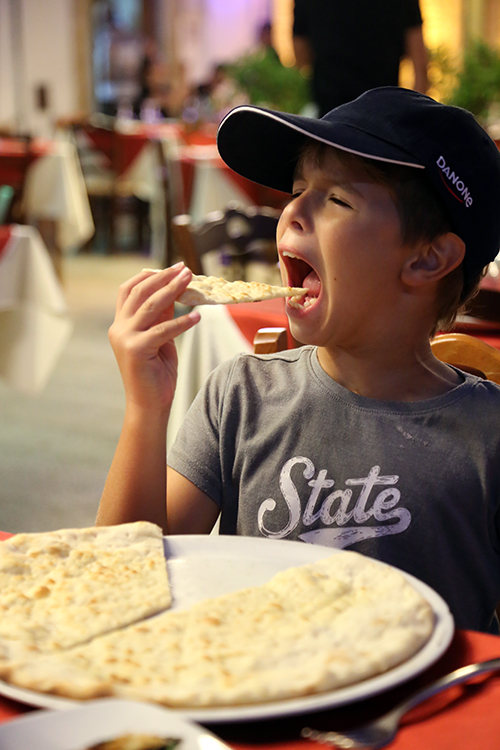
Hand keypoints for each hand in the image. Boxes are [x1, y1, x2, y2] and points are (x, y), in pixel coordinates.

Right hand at [108, 262, 200, 412]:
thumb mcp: (160, 339)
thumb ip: (162, 317)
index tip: (172, 268)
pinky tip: (197, 317)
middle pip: (140, 292)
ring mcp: (125, 339)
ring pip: (151, 306)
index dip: (149, 275)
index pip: (129, 290)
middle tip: (185, 269)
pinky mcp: (137, 350)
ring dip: (173, 290)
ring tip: (191, 280)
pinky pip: (163, 330)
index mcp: (120, 325)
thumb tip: (174, 291)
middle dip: (164, 277)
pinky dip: (182, 322)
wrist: (148, 406)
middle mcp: (119, 328)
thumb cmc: (156, 374)